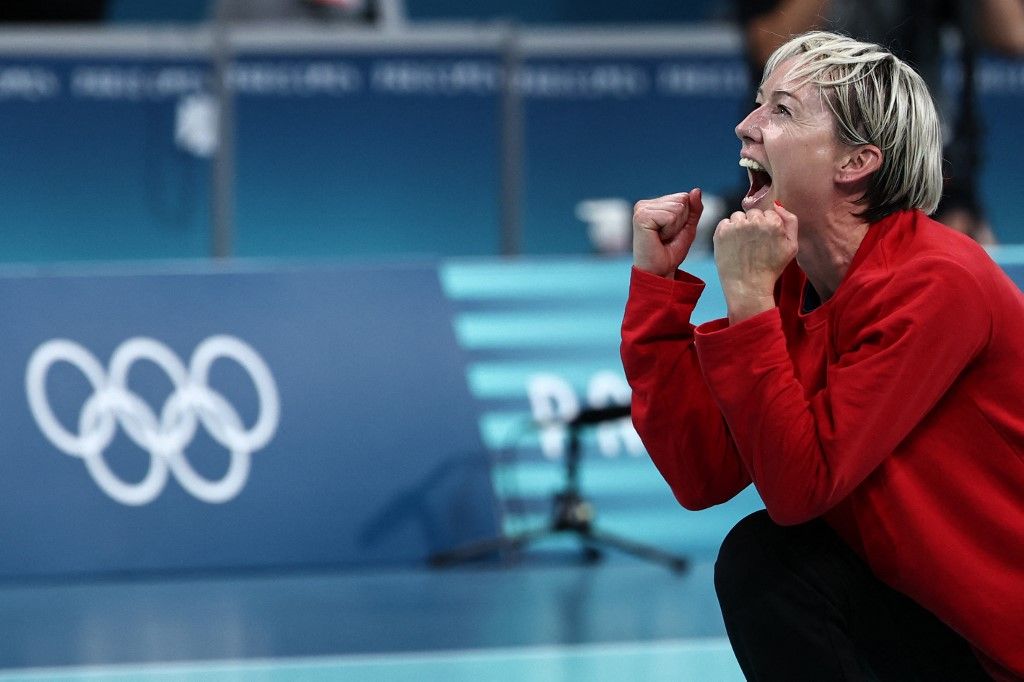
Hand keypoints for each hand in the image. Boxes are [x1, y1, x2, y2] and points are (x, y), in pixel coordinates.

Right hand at [632, 188, 703, 278]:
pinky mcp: (641, 217)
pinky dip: (669, 230)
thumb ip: (694, 209)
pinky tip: (657, 238)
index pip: (683, 197)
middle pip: (682, 200)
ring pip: (677, 208)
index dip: (684, 218)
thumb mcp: (687, 228)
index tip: (671, 233)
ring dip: (675, 227)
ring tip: (662, 238)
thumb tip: (696, 190)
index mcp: (653, 204)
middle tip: (667, 237)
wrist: (659, 271)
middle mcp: (644, 204)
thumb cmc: (670, 252)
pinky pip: (670, 216)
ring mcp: (641, 209)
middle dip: (680, 222)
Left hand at [713, 203, 797, 323]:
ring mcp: (736, 226)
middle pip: (753, 213)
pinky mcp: (721, 232)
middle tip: (753, 244)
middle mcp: (754, 221)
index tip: (765, 240)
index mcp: (773, 222)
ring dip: (739, 227)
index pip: (768, 213)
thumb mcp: (792, 246)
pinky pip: (724, 223)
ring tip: (742, 246)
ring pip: (738, 217)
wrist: (749, 287)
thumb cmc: (771, 268)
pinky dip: (727, 232)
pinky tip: (732, 246)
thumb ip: (790, 221)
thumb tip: (777, 204)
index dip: (766, 227)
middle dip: (753, 225)